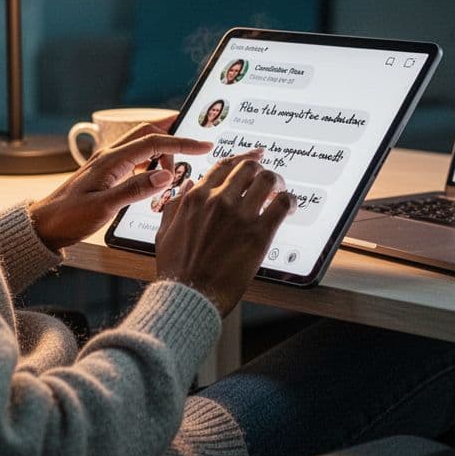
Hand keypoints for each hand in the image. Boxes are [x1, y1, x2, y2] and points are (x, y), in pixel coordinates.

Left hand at [30, 118, 210, 250]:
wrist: (44, 225)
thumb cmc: (69, 218)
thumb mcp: (104, 207)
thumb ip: (135, 190)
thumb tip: (165, 175)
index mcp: (111, 160)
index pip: (154, 142)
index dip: (182, 142)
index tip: (204, 144)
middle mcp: (110, 156)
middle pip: (148, 133)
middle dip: (174, 137)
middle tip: (195, 148)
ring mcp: (107, 163)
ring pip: (141, 145)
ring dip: (162, 150)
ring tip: (176, 168)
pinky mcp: (106, 173)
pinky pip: (134, 158)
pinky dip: (151, 161)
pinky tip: (155, 176)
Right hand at [155, 148, 294, 315]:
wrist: (189, 296)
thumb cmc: (177, 271)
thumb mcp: (164, 232)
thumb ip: (175, 206)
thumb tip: (188, 185)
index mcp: (195, 198)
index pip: (224, 165)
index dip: (243, 158)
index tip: (254, 158)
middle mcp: (218, 200)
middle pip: (248, 168)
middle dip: (261, 171)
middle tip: (268, 181)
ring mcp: (240, 215)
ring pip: (268, 179)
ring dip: (277, 183)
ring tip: (280, 193)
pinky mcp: (259, 234)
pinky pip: (283, 204)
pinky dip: (289, 202)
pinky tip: (288, 209)